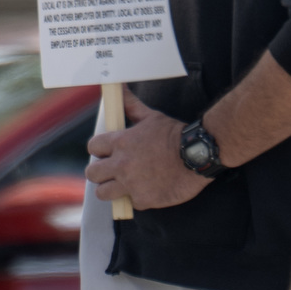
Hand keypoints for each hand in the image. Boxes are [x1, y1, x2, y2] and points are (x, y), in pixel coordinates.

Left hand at [84, 106, 208, 210]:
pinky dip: (137, 197)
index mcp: (120, 142)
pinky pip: (130, 202)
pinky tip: (148, 189)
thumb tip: (120, 88)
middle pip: (92, 173)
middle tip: (111, 171)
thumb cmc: (175, 134)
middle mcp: (121, 164)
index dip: (98, 151)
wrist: (198, 154)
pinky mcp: (143, 199)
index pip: (92, 148)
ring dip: (111, 189)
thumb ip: (131, 106)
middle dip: (99, 172)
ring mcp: (131, 183)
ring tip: (122, 185)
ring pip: (103, 193)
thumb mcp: (151, 117)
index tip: (105, 153)